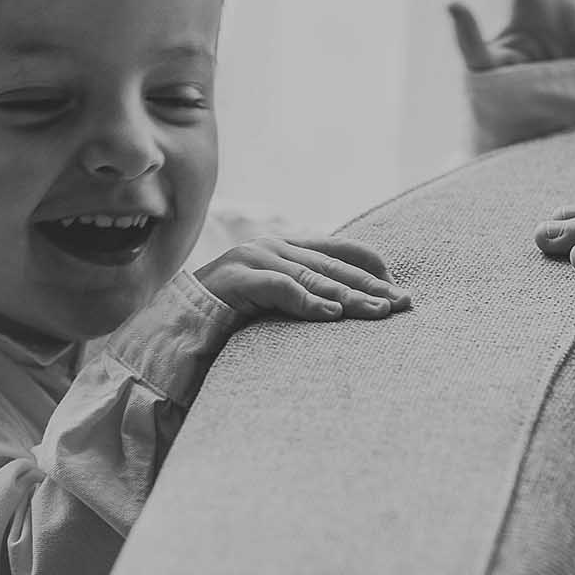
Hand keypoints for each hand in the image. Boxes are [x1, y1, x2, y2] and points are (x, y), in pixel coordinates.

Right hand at [195, 236, 411, 320]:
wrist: (170, 327)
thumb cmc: (226, 322)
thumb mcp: (273, 307)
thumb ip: (304, 300)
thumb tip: (349, 314)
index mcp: (284, 249)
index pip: (339, 250)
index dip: (370, 267)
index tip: (398, 290)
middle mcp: (272, 247)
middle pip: (334, 265)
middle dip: (371, 285)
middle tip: (404, 303)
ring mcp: (253, 259)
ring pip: (313, 276)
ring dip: (350, 296)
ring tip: (379, 312)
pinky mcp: (236, 279)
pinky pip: (280, 288)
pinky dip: (308, 302)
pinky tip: (332, 316)